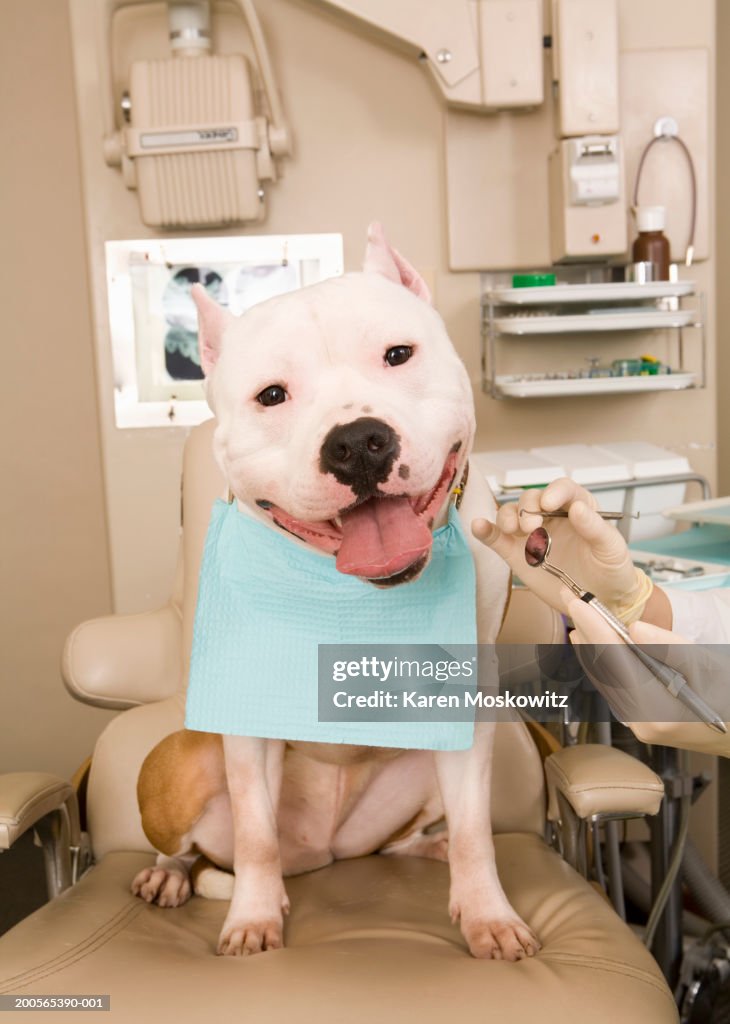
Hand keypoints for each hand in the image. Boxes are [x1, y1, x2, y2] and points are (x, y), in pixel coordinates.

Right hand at [472, 478, 644, 619]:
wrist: (601, 602)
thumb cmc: (612, 571)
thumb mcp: (611, 548)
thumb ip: (596, 528)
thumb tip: (578, 508)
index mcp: (578, 509)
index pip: (563, 489)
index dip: (553, 492)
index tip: (549, 504)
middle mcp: (552, 517)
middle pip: (532, 499)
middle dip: (528, 508)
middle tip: (532, 527)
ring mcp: (532, 536)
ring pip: (511, 514)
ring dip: (506, 516)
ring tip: (512, 529)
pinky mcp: (517, 554)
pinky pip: (497, 538)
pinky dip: (485, 531)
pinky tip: (478, 526)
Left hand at [566, 592, 729, 755]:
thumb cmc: (729, 697)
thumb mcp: (706, 665)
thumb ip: (669, 647)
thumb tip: (634, 628)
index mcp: (656, 708)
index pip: (614, 659)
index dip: (594, 626)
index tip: (578, 602)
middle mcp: (640, 720)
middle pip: (603, 668)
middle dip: (585, 628)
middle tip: (568, 598)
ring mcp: (636, 724)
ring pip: (603, 677)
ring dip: (588, 643)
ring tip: (575, 614)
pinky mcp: (638, 721)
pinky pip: (611, 686)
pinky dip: (600, 661)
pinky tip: (591, 644)